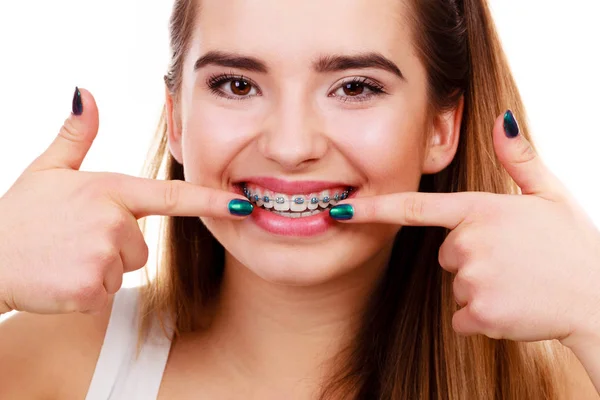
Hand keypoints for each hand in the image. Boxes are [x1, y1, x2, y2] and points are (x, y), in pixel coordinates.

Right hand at [0, 88, 252, 315]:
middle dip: (115, 248)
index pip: (171, 196)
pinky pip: (106, 294)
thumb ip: (75, 135)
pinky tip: (62, 278)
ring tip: (66, 257)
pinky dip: (87, 292)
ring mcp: (102, 255)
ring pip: (124, 269)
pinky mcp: (90, 289)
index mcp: (109, 189)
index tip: (242, 205)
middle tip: (74, 241)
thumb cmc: (19, 215)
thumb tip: (86, 93)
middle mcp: (112, 221)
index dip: (210, 200)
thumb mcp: (46, 169)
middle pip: (142, 246)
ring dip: (100, 269)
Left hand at [330, 111, 599, 348]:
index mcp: (481, 210)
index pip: (415, 208)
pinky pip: (462, 317)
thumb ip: (519, 158)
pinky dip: (483, 317)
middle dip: (472, 258)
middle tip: (513, 260)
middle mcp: (470, 243)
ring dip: (480, 287)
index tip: (340, 210)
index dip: (374, 209)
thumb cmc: (575, 245)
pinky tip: (514, 307)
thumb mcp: (550, 194)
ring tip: (519, 282)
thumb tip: (501, 118)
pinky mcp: (480, 315)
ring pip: (456, 285)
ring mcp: (474, 280)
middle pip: (446, 254)